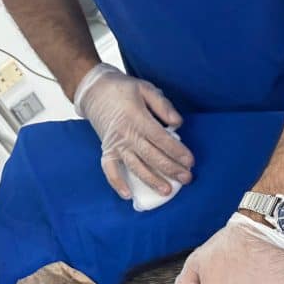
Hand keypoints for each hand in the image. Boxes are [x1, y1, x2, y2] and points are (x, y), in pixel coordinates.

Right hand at [74, 64, 194, 199]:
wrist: (93, 89)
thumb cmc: (123, 89)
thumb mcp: (145, 89)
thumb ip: (163, 105)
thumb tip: (178, 123)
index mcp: (137, 118)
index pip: (161, 139)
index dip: (177, 151)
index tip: (190, 161)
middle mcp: (126, 135)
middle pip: (151, 156)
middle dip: (170, 169)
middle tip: (187, 179)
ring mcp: (115, 144)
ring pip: (135, 166)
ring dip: (151, 180)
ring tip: (166, 191)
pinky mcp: (107, 149)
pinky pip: (109, 169)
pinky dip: (117, 183)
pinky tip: (128, 195)